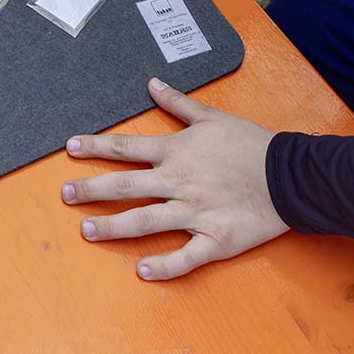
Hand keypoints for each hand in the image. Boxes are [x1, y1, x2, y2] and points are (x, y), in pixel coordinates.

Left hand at [61, 78, 288, 279]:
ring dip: (113, 227)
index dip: (95, 146)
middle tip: (65, 194)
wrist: (289, 175)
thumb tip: (152, 82)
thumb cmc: (249, 143)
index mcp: (176, 152)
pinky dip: (163, 266)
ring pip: (146, 222)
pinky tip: (140, 271)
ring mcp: (195, 213)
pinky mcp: (215, 240)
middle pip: (125, 186)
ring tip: (86, 231)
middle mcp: (178, 182)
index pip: (126, 147)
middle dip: (92, 189)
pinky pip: (184, 257)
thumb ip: (177, 103)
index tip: (70, 147)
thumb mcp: (211, 116)